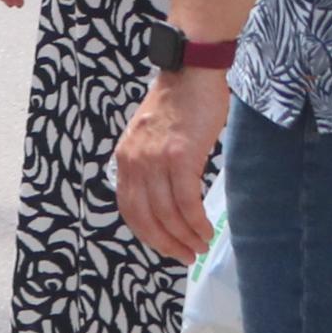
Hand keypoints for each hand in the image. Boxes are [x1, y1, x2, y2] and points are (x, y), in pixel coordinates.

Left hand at [115, 67, 235, 263]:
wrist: (189, 75)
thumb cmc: (177, 107)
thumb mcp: (150, 139)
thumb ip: (150, 166)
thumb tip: (162, 199)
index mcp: (124, 159)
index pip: (128, 207)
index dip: (146, 233)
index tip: (164, 247)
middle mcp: (134, 161)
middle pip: (144, 216)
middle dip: (164, 242)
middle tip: (184, 257)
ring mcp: (155, 159)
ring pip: (166, 212)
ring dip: (185, 236)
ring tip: (200, 247)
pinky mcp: (180, 156)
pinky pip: (186, 200)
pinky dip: (196, 221)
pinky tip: (207, 231)